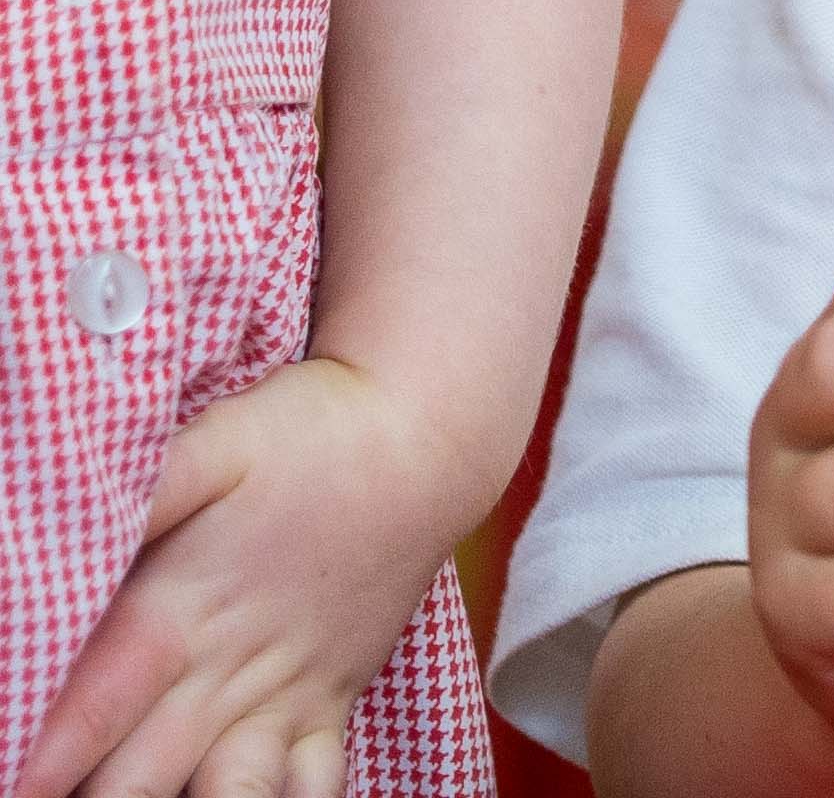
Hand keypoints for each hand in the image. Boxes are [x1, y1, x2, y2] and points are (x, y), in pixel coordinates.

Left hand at [21, 360, 479, 797]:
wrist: (427, 442)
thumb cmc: (311, 436)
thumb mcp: (217, 442)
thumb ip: (142, 491)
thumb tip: (53, 514)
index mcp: (180, 613)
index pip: (90, 714)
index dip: (44, 765)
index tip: (16, 788)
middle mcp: (230, 673)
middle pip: (141, 782)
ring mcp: (283, 699)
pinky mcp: (327, 708)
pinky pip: (313, 791)